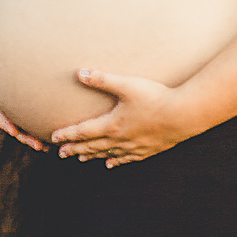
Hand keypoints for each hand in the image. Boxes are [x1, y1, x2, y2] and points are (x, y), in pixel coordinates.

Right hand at [0, 48, 47, 150]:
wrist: (14, 60)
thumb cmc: (1, 58)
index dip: (5, 122)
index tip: (13, 131)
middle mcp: (7, 108)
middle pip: (15, 126)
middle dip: (25, 137)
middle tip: (37, 145)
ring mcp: (19, 112)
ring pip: (26, 129)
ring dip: (35, 140)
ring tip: (47, 147)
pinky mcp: (31, 111)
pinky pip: (37, 125)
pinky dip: (44, 133)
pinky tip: (55, 141)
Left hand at [50, 68, 188, 166]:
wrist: (183, 115)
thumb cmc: (155, 98)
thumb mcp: (127, 85)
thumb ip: (103, 80)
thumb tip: (80, 73)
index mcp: (112, 124)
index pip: (83, 132)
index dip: (67, 135)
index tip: (53, 138)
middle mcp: (120, 139)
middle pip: (92, 146)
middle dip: (75, 149)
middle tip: (60, 153)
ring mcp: (134, 147)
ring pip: (108, 154)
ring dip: (92, 156)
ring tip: (81, 159)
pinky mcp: (147, 150)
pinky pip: (127, 159)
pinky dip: (116, 161)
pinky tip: (111, 163)